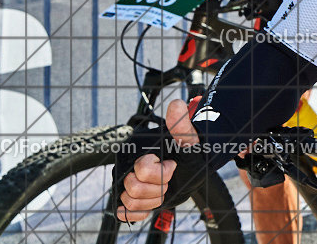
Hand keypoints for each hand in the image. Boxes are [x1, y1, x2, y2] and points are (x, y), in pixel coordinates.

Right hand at [115, 100, 201, 221]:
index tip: (173, 164)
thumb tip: (176, 104)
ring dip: (153, 199)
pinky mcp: (131, 199)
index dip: (162, 171)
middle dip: (158, 187)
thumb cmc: (189, 151)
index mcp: (138, 152)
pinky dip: (140, 210)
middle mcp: (128, 167)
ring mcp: (127, 184)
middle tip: (169, 178)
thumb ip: (180, 125)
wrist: (192, 165)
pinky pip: (125, 212)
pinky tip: (153, 201)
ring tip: (164, 187)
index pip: (142, 169)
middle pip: (133, 189)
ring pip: (130, 202)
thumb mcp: (188, 139)